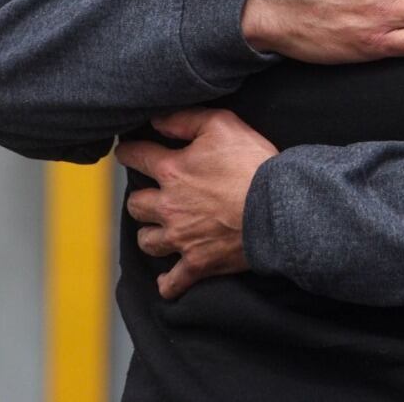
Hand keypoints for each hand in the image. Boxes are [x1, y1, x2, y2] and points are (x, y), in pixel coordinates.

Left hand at [117, 108, 278, 299]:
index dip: (128, 152)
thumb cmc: (252, 164)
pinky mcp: (198, 263)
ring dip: (150, 234)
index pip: (136, 157)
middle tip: (151, 194)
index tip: (126, 152)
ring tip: (159, 230)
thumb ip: (186, 119)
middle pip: (136, 204)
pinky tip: (167, 279)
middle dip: (140, 198)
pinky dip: (168, 282)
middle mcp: (168, 207)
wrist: (277, 208)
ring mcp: (181, 238)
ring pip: (147, 241)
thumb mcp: (222, 125)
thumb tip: (156, 120)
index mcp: (172, 171)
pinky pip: (173, 282)